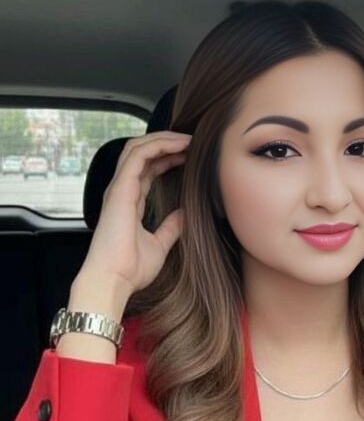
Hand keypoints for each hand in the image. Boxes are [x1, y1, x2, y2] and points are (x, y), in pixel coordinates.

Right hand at [79, 130, 190, 295]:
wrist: (113, 281)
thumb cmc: (130, 269)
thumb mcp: (159, 245)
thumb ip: (171, 228)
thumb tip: (185, 215)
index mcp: (129, 202)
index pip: (148, 169)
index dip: (168, 157)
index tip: (190, 156)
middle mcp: (122, 191)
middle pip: (142, 153)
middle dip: (167, 143)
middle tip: (192, 142)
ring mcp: (119, 188)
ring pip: (138, 148)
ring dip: (164, 139)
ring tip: (188, 139)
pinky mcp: (120, 189)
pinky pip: (138, 156)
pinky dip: (158, 145)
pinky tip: (179, 145)